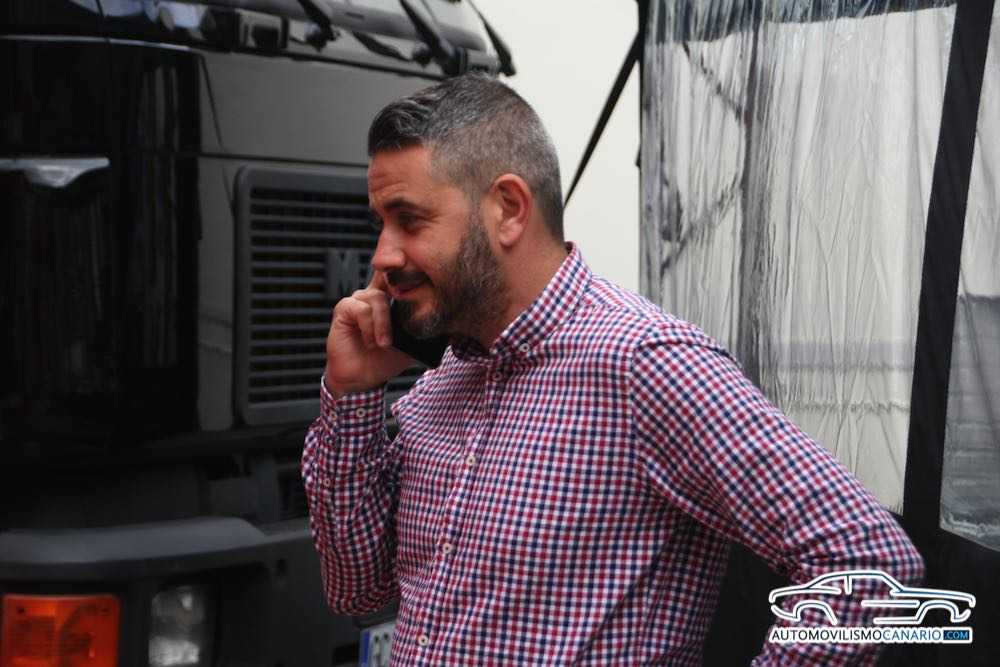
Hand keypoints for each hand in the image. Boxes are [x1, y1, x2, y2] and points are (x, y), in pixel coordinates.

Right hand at [323, 272, 412, 398]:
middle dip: (399, 283)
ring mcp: (359, 300)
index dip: (411, 272)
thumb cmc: (383, 360)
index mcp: (391, 300)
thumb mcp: (411, 344)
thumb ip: (423, 330)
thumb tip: (448, 326)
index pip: (401, 277)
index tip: (424, 276)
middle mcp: (375, 295)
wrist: (361, 378)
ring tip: (384, 343)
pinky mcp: (345, 308)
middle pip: (389, 277)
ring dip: (384, 323)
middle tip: (406, 305)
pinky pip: (362, 310)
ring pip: (378, 298)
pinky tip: (371, 342)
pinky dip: (370, 327)